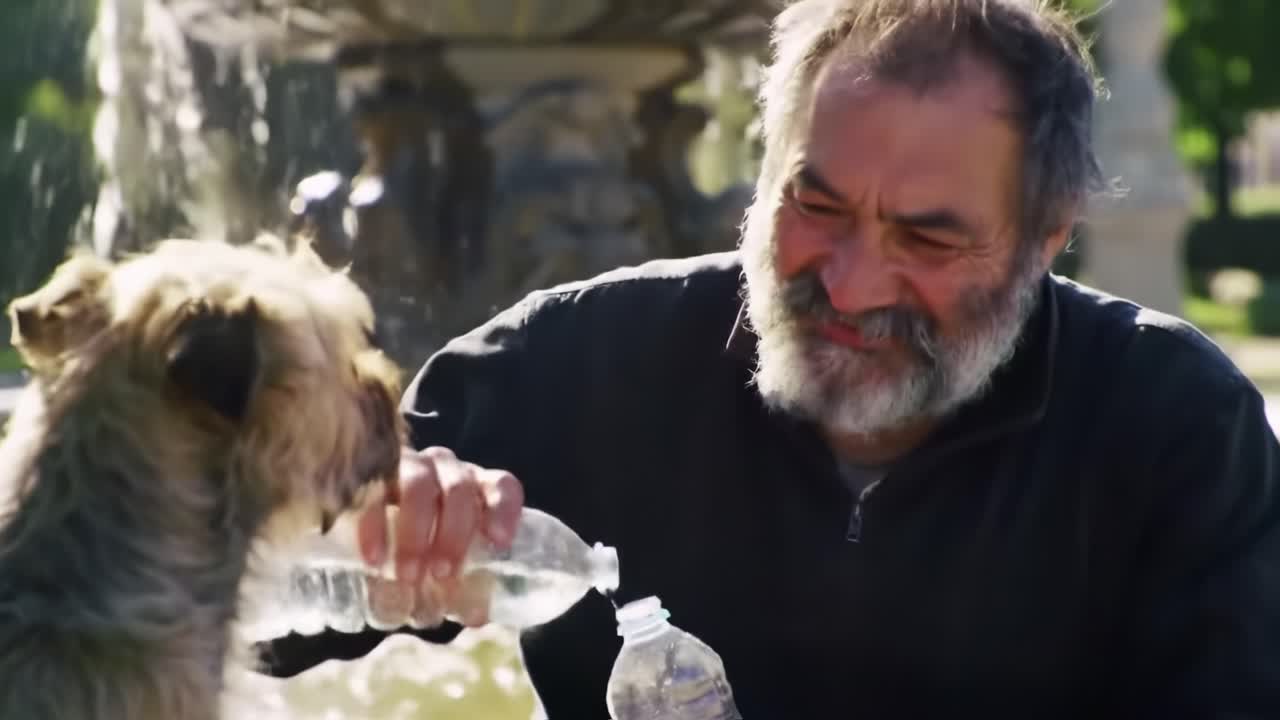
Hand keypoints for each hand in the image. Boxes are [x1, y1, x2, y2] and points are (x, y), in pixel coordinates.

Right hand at [356, 446, 523, 626]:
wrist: (371, 518)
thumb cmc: (425, 542)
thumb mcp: (447, 557)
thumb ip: (465, 584)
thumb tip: (476, 616)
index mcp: (477, 487)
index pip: (501, 486)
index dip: (504, 510)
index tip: (499, 543)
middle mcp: (446, 470)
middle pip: (459, 489)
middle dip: (453, 533)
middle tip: (442, 573)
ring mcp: (409, 467)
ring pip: (419, 485)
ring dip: (416, 531)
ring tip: (409, 575)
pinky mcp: (371, 475)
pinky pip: (373, 492)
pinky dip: (374, 526)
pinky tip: (374, 559)